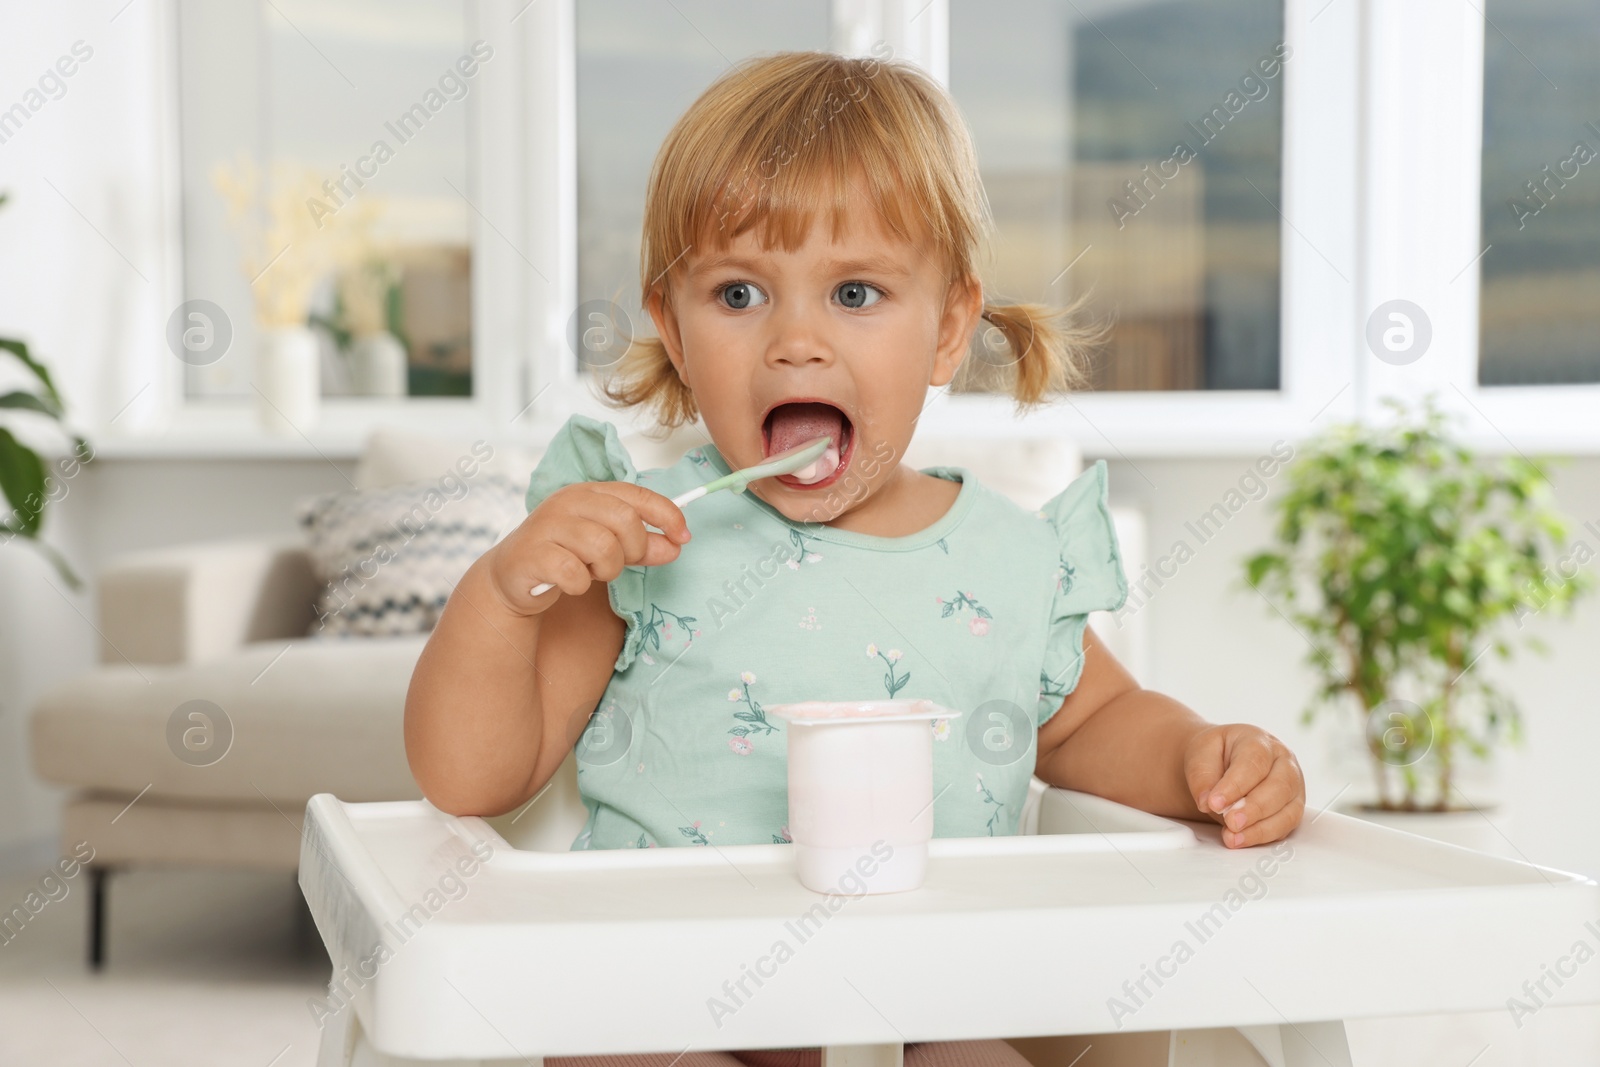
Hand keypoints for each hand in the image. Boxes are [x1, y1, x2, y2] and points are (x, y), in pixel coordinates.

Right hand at [485, 481, 690, 615]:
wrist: (512, 578)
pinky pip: (576, 574)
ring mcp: (547, 525)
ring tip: (590, 571)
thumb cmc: (564, 556)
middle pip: (626, 521)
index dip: (667, 515)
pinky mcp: (533, 554)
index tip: (683, 537)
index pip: (637, 495)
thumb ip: (642, 545)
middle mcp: (567, 501)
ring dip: (606, 570)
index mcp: (589, 492)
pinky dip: (580, 585)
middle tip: (618, 563)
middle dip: (633, 550)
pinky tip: (568, 582)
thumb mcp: (608, 548)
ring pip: (604, 547)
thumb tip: (676, 545)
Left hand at [1183, 724, 1304, 847]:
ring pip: (1287, 811)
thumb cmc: (1216, 755)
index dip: (1235, 786)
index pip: (1253, 762)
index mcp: (1260, 742)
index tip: (1215, 803)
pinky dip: (1262, 836)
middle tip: (1230, 822)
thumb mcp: (1200, 754)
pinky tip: (1242, 839)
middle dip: (1253, 809)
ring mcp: (1292, 787)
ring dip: (1259, 828)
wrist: (1221, 762)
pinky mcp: (1291, 809)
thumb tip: (1207, 802)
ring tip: (1233, 836)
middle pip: (1278, 787)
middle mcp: (1283, 762)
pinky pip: (1284, 827)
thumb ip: (1201, 776)